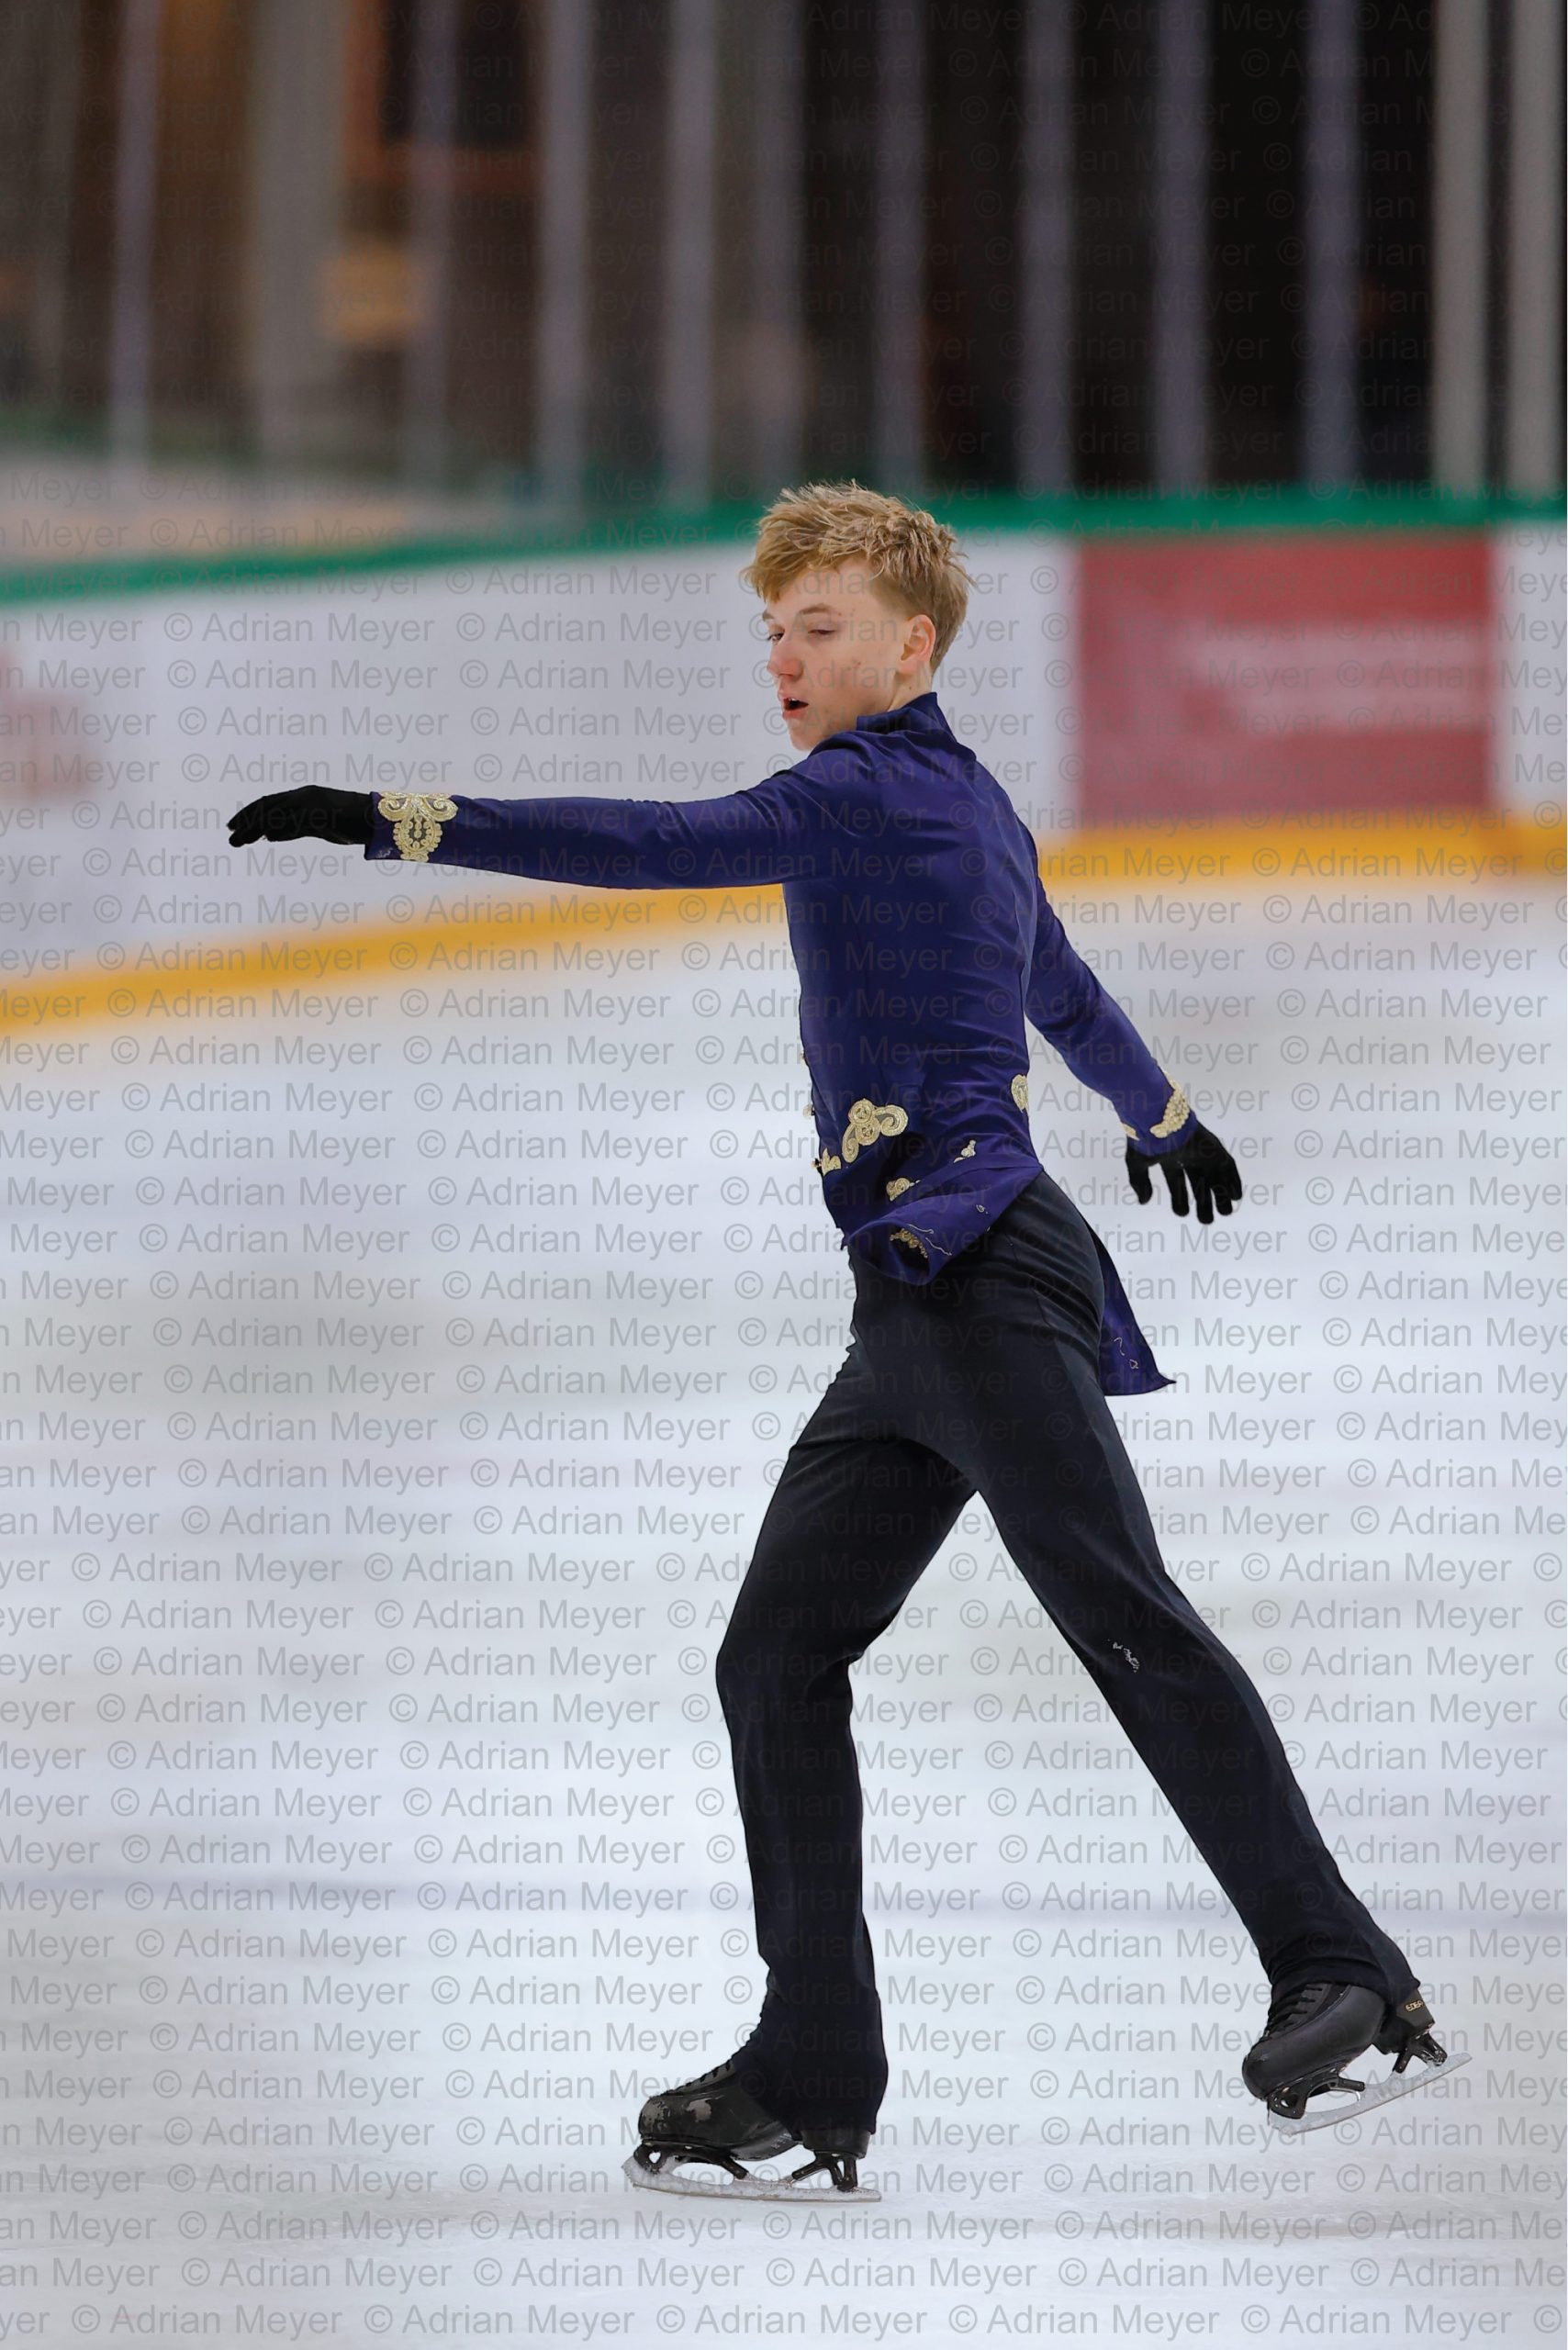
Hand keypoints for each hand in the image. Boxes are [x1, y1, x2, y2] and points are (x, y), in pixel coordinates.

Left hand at [228, 787, 372, 847]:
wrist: (376, 819)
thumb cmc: (348, 823)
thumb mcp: (315, 827)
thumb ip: (293, 829)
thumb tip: (268, 836)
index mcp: (302, 796)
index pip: (268, 802)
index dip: (248, 813)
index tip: (233, 825)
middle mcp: (303, 796)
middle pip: (267, 806)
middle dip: (245, 820)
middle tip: (229, 832)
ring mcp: (312, 805)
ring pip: (277, 814)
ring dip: (254, 828)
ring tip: (238, 840)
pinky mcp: (321, 815)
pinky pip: (295, 822)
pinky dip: (279, 829)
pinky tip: (265, 837)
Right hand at [1125, 1120, 1242, 1223]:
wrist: (1159, 1121)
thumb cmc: (1147, 1140)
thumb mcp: (1138, 1163)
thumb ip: (1140, 1182)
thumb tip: (1144, 1201)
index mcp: (1170, 1158)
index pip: (1177, 1182)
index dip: (1180, 1198)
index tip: (1182, 1214)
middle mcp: (1188, 1156)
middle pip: (1199, 1183)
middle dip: (1203, 1202)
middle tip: (1206, 1221)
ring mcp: (1202, 1152)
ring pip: (1215, 1177)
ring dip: (1221, 1195)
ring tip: (1225, 1213)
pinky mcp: (1215, 1148)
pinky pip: (1229, 1166)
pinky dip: (1234, 1180)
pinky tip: (1235, 1197)